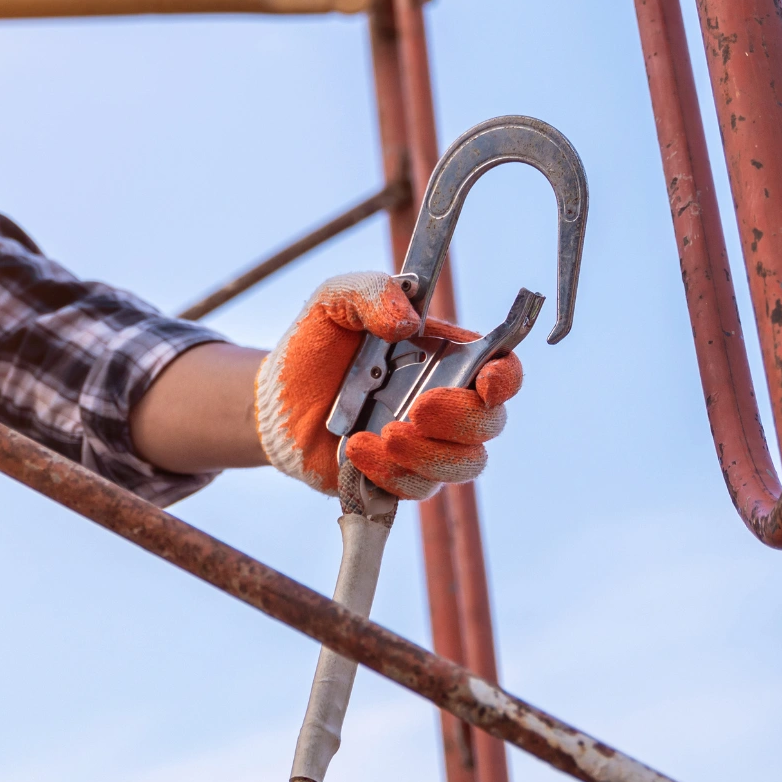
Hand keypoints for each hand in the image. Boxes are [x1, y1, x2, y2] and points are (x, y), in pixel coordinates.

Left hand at [254, 272, 520, 498]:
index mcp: (447, 358)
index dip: (506, 378)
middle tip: (418, 408)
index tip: (488, 382)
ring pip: (463, 465)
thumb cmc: (316, 346)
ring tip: (384, 433)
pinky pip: (418, 489)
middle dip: (462, 419)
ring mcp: (426, 445)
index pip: (501, 370)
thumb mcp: (335, 301)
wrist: (275, 399)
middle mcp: (447, 404)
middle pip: (490, 423)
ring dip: (430, 454)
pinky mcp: (399, 478)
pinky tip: (356, 449)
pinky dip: (392, 473)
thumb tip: (407, 320)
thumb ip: (371, 292)